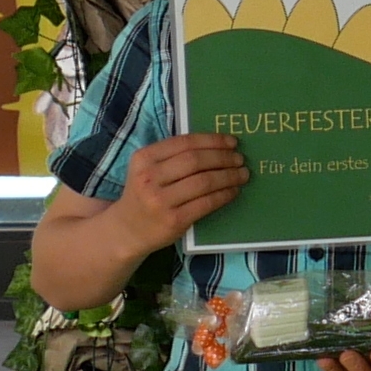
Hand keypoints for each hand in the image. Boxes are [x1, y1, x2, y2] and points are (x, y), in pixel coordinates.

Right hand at [118, 132, 248, 250]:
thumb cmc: (145, 194)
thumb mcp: (148, 168)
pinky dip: (224, 195)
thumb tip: (216, 145)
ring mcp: (161, 200)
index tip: (231, 142)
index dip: (212, 140)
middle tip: (240, 159)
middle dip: (223, 158)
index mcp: (144, 158)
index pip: (185, 143)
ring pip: (204, 182)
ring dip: (228, 176)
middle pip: (196, 161)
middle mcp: (150, 177)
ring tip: (242, 174)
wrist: (128, 230)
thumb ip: (172, 156)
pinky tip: (233, 191)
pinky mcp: (173, 220)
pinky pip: (206, 203)